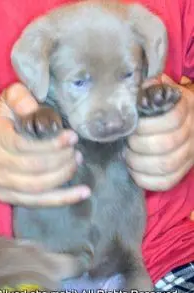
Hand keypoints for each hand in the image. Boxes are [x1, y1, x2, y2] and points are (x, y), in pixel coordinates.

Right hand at [0, 83, 90, 207]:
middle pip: (33, 167)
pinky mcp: (5, 196)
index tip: (72, 137)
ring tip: (75, 162)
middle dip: (61, 159)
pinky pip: (36, 202)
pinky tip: (82, 193)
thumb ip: (20, 98)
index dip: (51, 144)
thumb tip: (35, 110)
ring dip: (62, 175)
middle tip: (75, 150)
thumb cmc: (2, 120)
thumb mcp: (8, 100)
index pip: (23, 144)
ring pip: (37, 186)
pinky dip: (62, 199)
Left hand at [125, 75, 193, 190]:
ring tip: (128, 157)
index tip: (132, 126)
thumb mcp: (159, 91)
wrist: (188, 118)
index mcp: (185, 110)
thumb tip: (137, 94)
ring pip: (165, 165)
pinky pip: (167, 182)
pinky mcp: (183, 171)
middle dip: (138, 145)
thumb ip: (149, 89)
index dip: (146, 125)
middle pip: (165, 144)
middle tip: (127, 142)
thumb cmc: (164, 104)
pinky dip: (146, 180)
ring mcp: (189, 154)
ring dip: (139, 163)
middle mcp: (191, 133)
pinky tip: (134, 171)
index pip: (170, 119)